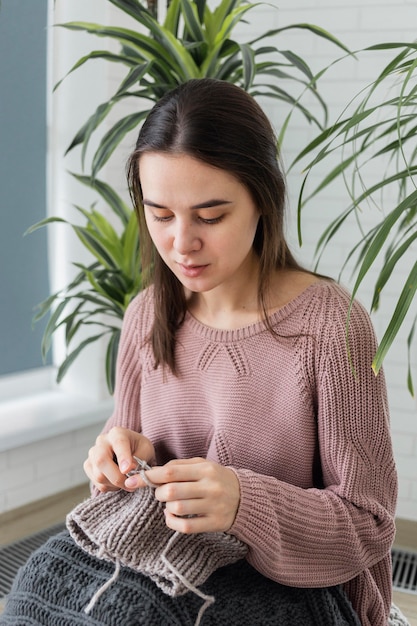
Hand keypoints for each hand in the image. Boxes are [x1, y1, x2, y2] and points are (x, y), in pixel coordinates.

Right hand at [84, 426, 154, 492]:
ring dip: (114, 484)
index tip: (127, 470)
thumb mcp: (146, 450)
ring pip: (98, 475)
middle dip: (117, 477)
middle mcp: (102, 442)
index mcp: (117, 433)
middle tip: (130, 484)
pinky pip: (96, 483)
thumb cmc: (139, 448)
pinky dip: (109, 487)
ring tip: (126, 481)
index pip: (118, 443)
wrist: (130, 450)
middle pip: (102, 460)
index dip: (122, 458)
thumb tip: (128, 470)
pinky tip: (116, 481)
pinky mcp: (88, 466)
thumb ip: (139, 458)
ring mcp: (92, 454)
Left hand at [125, 458, 240, 533]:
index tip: (134, 480)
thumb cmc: (217, 479)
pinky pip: (185, 526)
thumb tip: (153, 471)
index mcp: (205, 469)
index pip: (171, 471)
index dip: (150, 476)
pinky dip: (172, 522)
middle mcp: (209, 486)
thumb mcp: (203, 465)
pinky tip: (172, 516)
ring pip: (177, 509)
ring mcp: (213, 506)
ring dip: (166, 507)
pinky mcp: (214, 523)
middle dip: (158, 493)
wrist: (246, 498)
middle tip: (160, 493)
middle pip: (171, 491)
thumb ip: (179, 465)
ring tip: (169, 504)